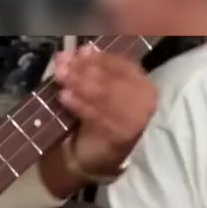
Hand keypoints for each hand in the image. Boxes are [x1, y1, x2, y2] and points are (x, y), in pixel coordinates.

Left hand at [50, 43, 156, 177]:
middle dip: (84, 69)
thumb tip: (81, 49)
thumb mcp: (98, 91)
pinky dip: (79, 104)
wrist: (96, 159)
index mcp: (143, 84)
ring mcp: (136, 119)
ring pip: (104, 95)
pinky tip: (64, 96)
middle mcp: (145, 100)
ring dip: (80, 83)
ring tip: (61, 76)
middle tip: (62, 64)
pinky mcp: (121, 136)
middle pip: (112, 79)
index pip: (121, 64)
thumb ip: (94, 71)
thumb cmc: (99, 120)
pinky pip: (97, 115)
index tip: (76, 51)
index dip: (98, 57)